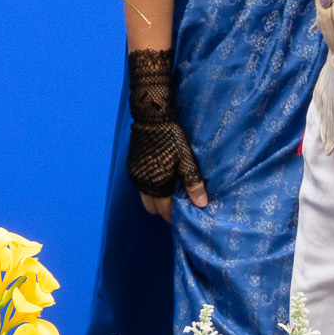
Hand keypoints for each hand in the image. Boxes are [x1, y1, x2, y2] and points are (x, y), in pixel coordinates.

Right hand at [125, 49, 208, 211]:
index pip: (164, 211)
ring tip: (171, 192)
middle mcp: (142, 184)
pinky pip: (140, 185)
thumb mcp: (186, 160)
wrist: (151, 118)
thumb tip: (201, 205)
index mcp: (156, 185)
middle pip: (151, 208)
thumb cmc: (172, 139)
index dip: (174, 215)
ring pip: (145, 197)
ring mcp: (135, 175)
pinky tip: (162, 179)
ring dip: (156, 198)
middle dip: (163, 209)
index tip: (184, 216)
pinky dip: (150, 187)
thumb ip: (193, 183)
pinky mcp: (132, 166)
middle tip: (178, 204)